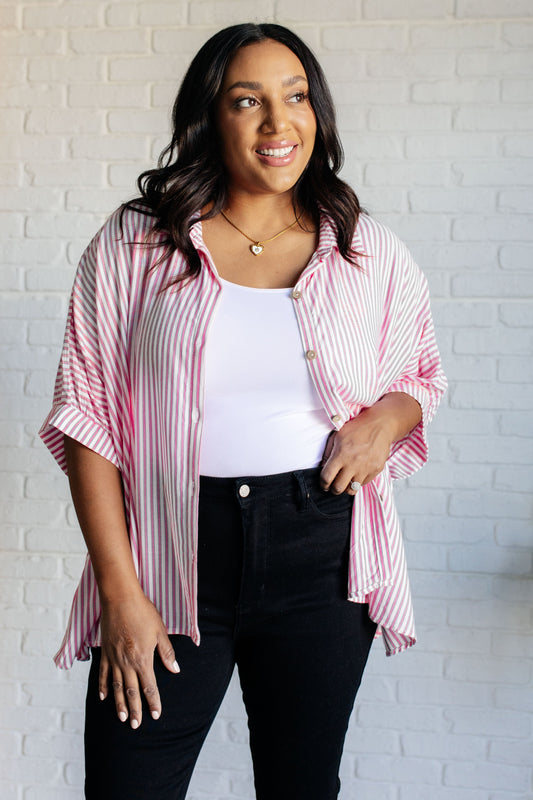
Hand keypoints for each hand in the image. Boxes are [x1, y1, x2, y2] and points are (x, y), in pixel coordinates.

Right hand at [98, 589, 179, 728]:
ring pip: (117, 687)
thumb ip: (167, 652)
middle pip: (132, 691)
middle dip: (135, 710)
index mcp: (143, 658)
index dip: (153, 702)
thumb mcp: (160, 631)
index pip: (149, 686)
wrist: (120, 599)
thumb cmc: (143, 612)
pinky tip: (104, 697)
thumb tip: (175, 669)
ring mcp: (114, 658)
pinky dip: (103, 686)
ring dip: (119, 703)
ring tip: (121, 718)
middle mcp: (127, 662)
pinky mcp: (105, 652)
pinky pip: (103, 674)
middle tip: (136, 725)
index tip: (156, 715)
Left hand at [320, 411, 393, 494]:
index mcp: (341, 454)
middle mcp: (353, 464)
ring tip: (345, 481)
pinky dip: (358, 481)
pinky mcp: (376, 470)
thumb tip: (323, 468)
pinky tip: (357, 473)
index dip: (323, 484)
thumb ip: (328, 453)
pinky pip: (363, 484)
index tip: (324, 484)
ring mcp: (366, 468)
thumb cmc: (357, 428)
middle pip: (338, 488)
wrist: (380, 425)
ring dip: (346, 487)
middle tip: (333, 485)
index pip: (327, 478)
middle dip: (333, 489)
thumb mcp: (337, 436)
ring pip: (352, 490)